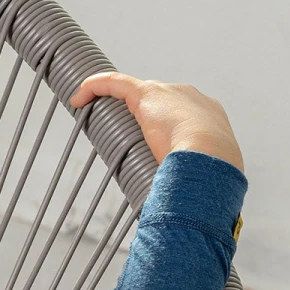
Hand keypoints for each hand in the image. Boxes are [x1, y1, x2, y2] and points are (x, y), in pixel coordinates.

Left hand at [69, 72, 243, 172]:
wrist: (210, 155)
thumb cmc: (208, 171)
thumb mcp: (199, 176)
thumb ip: (187, 182)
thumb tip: (174, 206)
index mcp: (208, 117)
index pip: (181, 116)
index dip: (163, 125)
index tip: (149, 140)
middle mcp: (190, 98)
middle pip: (158, 102)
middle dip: (139, 114)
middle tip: (118, 134)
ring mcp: (169, 93)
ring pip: (135, 90)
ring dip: (114, 99)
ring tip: (93, 114)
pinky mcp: (147, 94)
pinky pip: (117, 83)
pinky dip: (97, 86)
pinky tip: (79, 96)